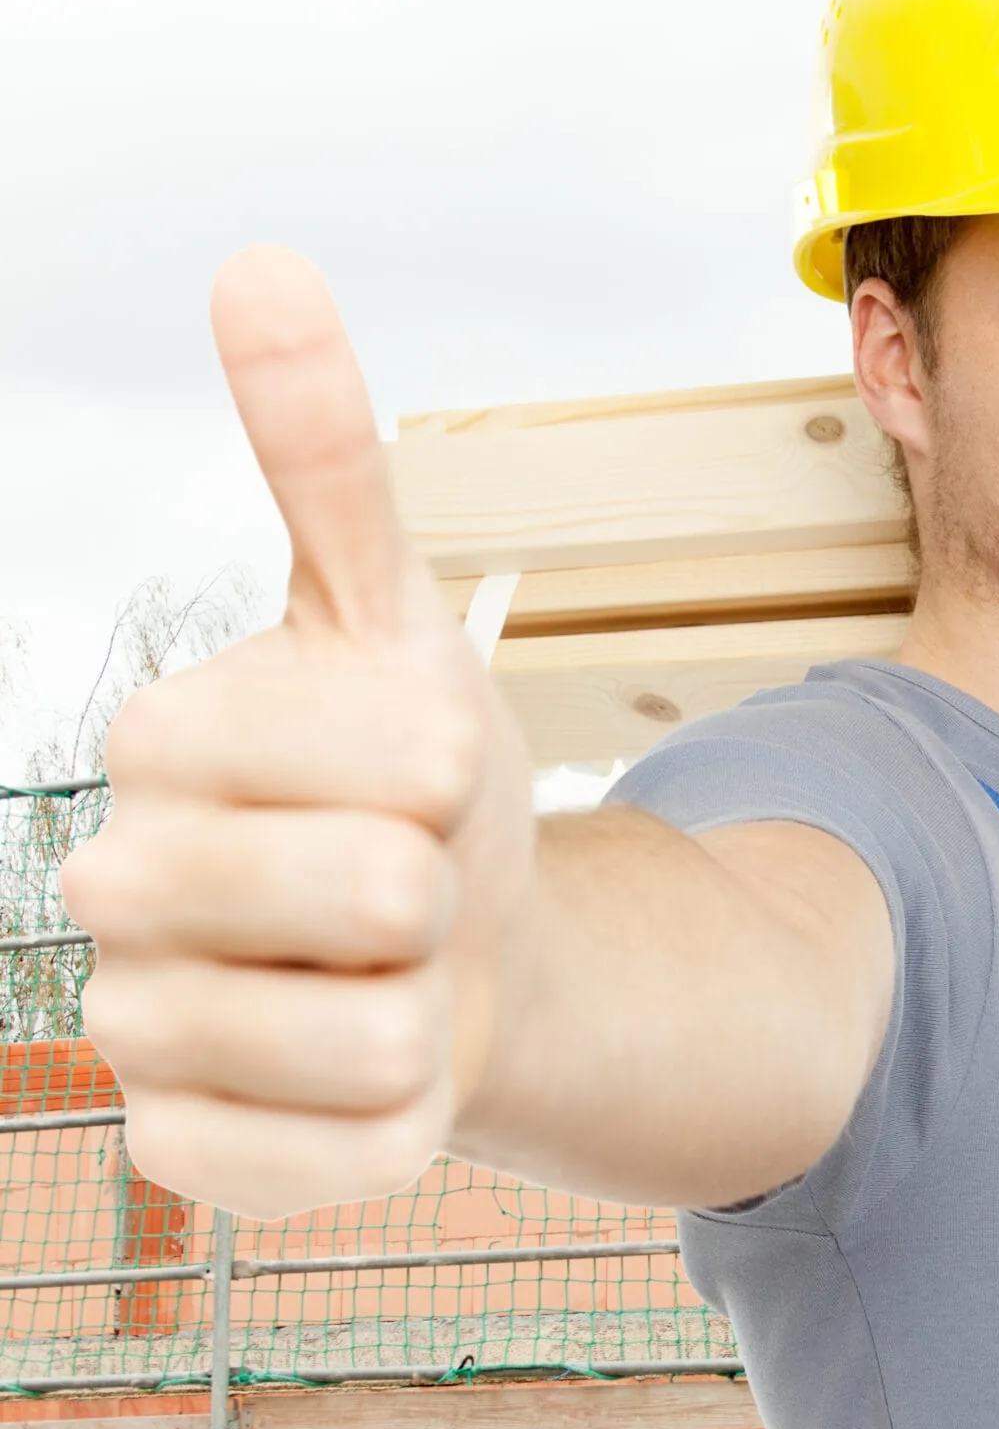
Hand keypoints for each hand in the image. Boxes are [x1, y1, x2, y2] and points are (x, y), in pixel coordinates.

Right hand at [60, 249, 535, 1218]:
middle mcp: (113, 889)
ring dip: (434, 1007)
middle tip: (407, 882)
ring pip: (373, 1039)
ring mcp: (142, 1033)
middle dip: (446, 886)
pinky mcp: (196, 1159)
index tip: (428, 771)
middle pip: (378, 895)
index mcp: (160, 740)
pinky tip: (373, 1073)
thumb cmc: (415, 782)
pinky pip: (351, 1159)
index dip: (455, 768)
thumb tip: (263, 269)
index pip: (391, 755)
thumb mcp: (394, 618)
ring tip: (391, 975)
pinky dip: (407, 1123)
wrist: (452, 948)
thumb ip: (327, 462)